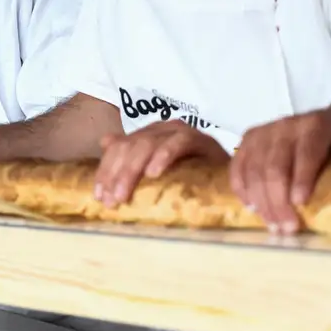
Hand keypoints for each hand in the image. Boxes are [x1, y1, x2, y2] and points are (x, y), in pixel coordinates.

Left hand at [96, 120, 229, 207]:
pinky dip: (164, 157)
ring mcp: (181, 132)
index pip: (118, 147)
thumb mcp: (157, 171)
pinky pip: (178, 143)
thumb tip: (104, 141)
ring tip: (124, 194)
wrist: (230, 177)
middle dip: (115, 174)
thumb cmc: (192, 176)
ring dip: (131, 170)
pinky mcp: (201, 139)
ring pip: (147, 145)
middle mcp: (162, 129)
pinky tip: (153, 174)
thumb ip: (132, 157)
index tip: (99, 197)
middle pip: (129, 146)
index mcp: (148, 135)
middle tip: (111, 201)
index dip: (105, 171)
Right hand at [230, 111, 330, 235]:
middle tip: (287, 228)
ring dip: (260, 201)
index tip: (301, 203)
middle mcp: (286, 124)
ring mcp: (264, 131)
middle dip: (278, 200)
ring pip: (253, 169)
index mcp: (317, 125)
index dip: (302, 178)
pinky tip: (252, 207)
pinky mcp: (249, 139)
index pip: (306, 153)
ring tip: (273, 225)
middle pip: (274, 166)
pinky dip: (241, 189)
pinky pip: (237, 167)